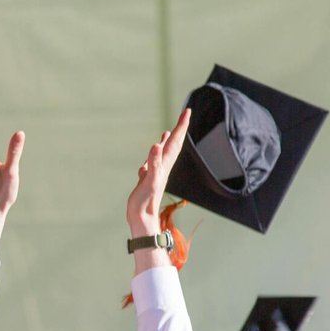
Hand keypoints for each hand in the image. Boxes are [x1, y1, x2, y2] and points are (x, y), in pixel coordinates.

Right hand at [127, 108, 190, 235]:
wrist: (142, 219)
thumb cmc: (145, 202)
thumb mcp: (149, 181)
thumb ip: (153, 164)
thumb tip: (156, 145)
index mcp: (164, 165)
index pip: (175, 141)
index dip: (181, 125)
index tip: (187, 111)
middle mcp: (163, 166)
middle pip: (173, 144)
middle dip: (179, 128)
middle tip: (185, 114)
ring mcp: (156, 172)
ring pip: (164, 152)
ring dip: (168, 140)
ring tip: (169, 131)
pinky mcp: (148, 178)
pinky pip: (153, 161)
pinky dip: (155, 153)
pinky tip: (153, 152)